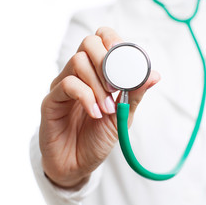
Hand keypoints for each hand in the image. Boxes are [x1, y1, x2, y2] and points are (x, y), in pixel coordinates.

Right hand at [39, 27, 159, 188]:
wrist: (78, 165)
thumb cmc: (98, 138)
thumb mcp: (123, 115)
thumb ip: (135, 94)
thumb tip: (154, 74)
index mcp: (96, 73)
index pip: (101, 39)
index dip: (114, 41)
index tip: (127, 61)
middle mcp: (78, 75)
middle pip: (88, 43)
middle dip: (107, 61)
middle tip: (116, 87)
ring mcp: (62, 86)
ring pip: (78, 62)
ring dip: (99, 85)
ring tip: (107, 109)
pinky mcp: (51, 101)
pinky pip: (67, 84)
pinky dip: (86, 97)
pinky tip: (95, 113)